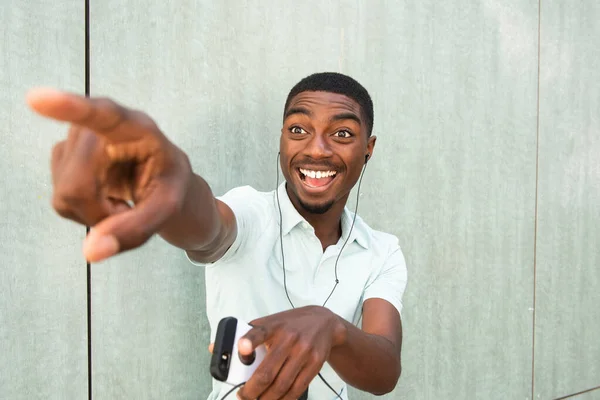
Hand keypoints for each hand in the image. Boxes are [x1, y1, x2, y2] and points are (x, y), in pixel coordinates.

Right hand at [27, 88, 191, 261]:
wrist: (162, 182)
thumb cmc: (170, 186)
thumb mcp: (168, 210)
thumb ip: (136, 230)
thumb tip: (91, 252)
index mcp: (138, 128)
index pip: (103, 115)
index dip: (70, 108)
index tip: (38, 99)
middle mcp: (101, 127)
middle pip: (77, 184)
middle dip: (100, 212)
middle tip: (128, 211)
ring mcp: (77, 139)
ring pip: (65, 195)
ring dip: (94, 213)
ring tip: (121, 201)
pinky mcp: (62, 156)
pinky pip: (61, 201)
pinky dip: (84, 212)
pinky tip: (105, 199)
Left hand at [236, 306, 345, 399]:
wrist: (325, 322)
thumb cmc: (291, 324)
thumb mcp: (270, 322)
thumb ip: (246, 334)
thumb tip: (214, 348)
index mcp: (274, 326)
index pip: (259, 331)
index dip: (249, 341)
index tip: (241, 348)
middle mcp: (289, 338)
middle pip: (267, 371)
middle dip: (252, 390)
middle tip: (243, 397)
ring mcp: (303, 352)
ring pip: (281, 385)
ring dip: (266, 399)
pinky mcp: (315, 363)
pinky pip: (297, 388)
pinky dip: (284, 399)